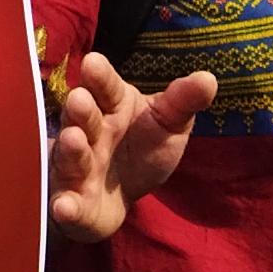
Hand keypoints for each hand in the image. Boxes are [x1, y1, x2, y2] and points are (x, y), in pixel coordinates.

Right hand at [49, 50, 213, 242]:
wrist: (118, 196)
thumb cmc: (142, 149)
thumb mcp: (168, 124)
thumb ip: (183, 102)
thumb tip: (209, 78)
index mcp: (111, 107)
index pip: (106, 88)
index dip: (100, 77)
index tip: (94, 63)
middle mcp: (87, 132)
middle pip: (82, 118)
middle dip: (81, 109)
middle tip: (80, 99)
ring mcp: (75, 167)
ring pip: (71, 157)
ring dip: (70, 150)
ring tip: (74, 140)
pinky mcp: (72, 203)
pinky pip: (65, 204)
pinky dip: (64, 207)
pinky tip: (63, 208)